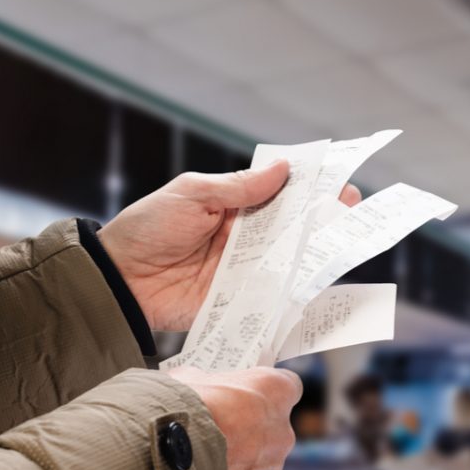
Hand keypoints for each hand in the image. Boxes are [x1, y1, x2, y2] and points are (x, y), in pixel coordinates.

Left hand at [99, 162, 361, 331]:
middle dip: (323, 219)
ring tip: (343, 244)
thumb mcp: (192, 195)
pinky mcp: (239, 299)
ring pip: (289, 260)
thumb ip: (239, 187)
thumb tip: (283, 170)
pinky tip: (318, 285)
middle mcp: (244, 237)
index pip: (280, 193)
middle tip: (350, 211)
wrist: (119, 280)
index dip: (310, 188)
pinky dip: (295, 292)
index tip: (339, 182)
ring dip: (315, 253)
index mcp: (233, 205)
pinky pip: (273, 296)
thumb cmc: (147, 228)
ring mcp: (244, 270)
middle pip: (292, 227)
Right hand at [166, 365, 301, 469]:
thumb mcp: (189, 380)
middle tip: (217, 433)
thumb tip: (199, 388)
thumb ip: (209, 384)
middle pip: (272, 430)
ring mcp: (272, 469)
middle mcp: (282, 431)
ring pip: (259, 465)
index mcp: (274, 392)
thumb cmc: (178, 409)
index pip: (286, 386)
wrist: (162, 457)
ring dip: (238, 464)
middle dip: (248, 432)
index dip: (265, 393)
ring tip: (204, 463)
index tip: (248, 397)